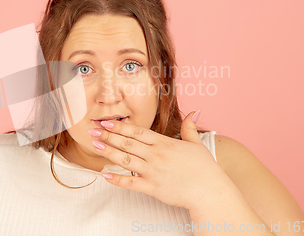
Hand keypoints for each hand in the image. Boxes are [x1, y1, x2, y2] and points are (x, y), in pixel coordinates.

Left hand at [89, 110, 231, 209]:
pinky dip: (117, 179)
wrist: (211, 191)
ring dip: (108, 152)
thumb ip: (190, 128)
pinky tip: (104, 175)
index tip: (106, 123)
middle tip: (92, 131)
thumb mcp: (197, 144)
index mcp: (164, 143)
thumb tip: (193, 111)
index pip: (137, 132)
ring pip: (125, 160)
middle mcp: (156, 155)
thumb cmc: (205, 169)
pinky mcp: (153, 187)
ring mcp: (153, 171)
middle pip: (127, 143)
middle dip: (108, 136)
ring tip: (95, 146)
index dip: (120, 127)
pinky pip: (131, 183)